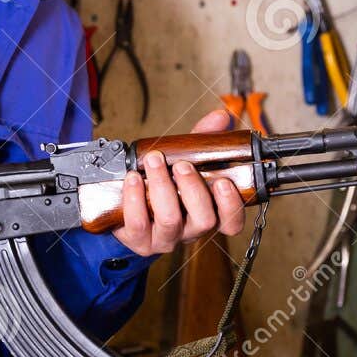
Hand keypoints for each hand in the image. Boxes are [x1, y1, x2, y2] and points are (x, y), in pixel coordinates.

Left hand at [112, 109, 247, 256]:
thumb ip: (204, 141)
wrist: (125, 208)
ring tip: (155, 162)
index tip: (224, 182)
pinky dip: (135, 198)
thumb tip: (221, 117)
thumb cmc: (163, 185)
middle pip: (204, 220)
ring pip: (170, 220)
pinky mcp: (139, 240)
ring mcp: (164, 238)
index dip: (232, 205)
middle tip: (183, 165)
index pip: (231, 222)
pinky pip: (138, 223)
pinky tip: (133, 178)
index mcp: (207, 213)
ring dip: (163, 187)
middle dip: (194, 189)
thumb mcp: (186, 161)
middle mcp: (190, 230)